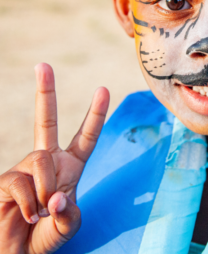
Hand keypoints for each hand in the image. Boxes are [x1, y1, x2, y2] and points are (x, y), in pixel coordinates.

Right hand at [0, 63, 109, 253]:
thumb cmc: (45, 238)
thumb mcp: (68, 227)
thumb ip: (69, 215)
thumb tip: (56, 199)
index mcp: (70, 166)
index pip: (86, 136)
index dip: (95, 114)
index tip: (104, 89)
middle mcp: (47, 161)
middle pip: (45, 121)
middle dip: (44, 92)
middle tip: (43, 65)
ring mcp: (24, 169)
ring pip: (40, 160)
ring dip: (45, 189)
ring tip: (40, 213)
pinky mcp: (5, 181)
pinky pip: (20, 182)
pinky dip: (29, 203)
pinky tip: (27, 217)